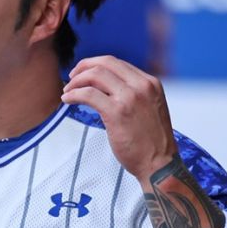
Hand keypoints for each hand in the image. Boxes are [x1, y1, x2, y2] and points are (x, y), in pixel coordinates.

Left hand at [61, 55, 176, 184]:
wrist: (159, 164)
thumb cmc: (152, 143)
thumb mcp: (150, 108)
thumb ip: (134, 95)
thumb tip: (108, 89)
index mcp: (150, 83)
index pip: (117, 63)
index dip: (95, 64)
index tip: (83, 73)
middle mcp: (141, 85)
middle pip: (105, 63)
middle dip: (83, 67)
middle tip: (71, 78)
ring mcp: (130, 97)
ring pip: (95, 75)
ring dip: (76, 81)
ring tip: (67, 91)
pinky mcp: (117, 112)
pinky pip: (88, 94)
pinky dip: (74, 94)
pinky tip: (67, 99)